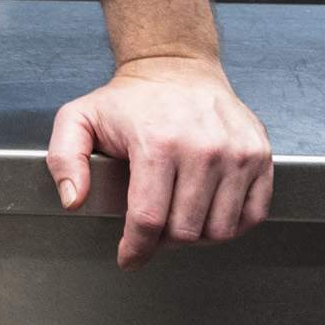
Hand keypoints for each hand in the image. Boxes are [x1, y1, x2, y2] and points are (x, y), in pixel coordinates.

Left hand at [48, 55, 272, 268]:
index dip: (136, 248)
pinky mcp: (260, 156)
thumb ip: (64, 159)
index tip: (129, 257)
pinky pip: (253, 214)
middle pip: (186, 230)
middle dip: (163, 240)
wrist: (175, 67)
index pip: (148, 218)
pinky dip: (230, 225)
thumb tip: (74, 199)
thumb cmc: (129, 99)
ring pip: (220, 229)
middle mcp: (202, 149)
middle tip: (152, 231)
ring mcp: (237, 153)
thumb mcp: (78, 118)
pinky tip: (208, 213)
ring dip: (197, 236)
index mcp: (157, 142)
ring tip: (177, 220)